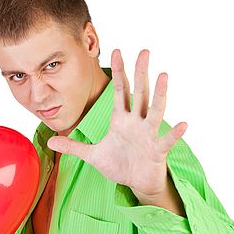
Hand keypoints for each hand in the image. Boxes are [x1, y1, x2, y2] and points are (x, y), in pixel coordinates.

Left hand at [46, 48, 187, 197]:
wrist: (137, 183)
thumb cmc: (120, 166)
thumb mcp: (92, 155)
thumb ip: (73, 146)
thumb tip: (49, 141)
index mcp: (122, 120)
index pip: (120, 91)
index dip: (119, 71)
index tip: (116, 50)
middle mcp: (137, 123)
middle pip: (139, 93)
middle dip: (140, 72)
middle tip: (144, 51)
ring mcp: (148, 135)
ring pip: (155, 111)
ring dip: (159, 94)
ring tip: (163, 75)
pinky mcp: (157, 150)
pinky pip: (166, 140)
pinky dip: (175, 133)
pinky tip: (183, 124)